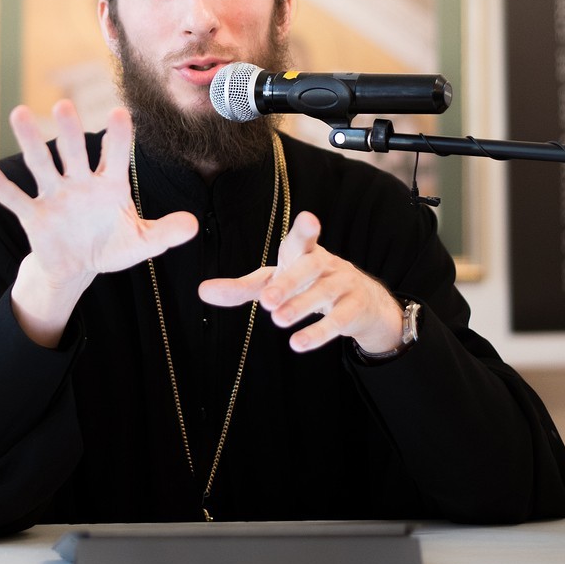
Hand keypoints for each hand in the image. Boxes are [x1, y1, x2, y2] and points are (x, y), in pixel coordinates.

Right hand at [0, 101, 197, 344]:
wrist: (79, 266)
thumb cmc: (111, 245)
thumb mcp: (142, 243)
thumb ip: (165, 233)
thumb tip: (193, 226)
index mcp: (111, 184)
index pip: (117, 155)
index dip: (119, 136)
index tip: (121, 113)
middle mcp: (81, 182)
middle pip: (75, 152)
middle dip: (71, 131)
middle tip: (64, 105)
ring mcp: (55, 196)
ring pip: (42, 164)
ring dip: (31, 142)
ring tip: (19, 113)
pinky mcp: (34, 215)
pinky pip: (13, 197)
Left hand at [199, 211, 402, 352]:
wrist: (362, 304)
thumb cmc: (307, 285)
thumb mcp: (274, 283)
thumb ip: (241, 287)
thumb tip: (202, 291)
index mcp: (305, 252)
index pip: (304, 239)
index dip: (306, 229)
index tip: (309, 219)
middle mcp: (327, 263)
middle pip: (310, 267)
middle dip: (289, 282)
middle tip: (267, 302)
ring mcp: (344, 284)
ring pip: (323, 293)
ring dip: (301, 306)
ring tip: (279, 321)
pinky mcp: (355, 307)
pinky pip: (338, 320)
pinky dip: (318, 332)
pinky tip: (298, 344)